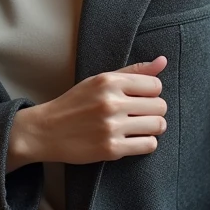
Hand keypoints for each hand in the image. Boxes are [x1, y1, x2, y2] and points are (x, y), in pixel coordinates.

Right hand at [7, 56, 167, 170]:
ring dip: (152, 127)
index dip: (151, 93)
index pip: (155, 85)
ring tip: (138, 127)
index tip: (140, 98)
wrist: (46, 130)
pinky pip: (149, 145)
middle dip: (154, 111)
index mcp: (108, 81)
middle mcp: (111, 102)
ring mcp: (111, 126)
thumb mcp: (99, 81)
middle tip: (139, 114)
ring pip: (158, 125)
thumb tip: (163, 61)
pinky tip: (132, 139)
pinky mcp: (111, 148)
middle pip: (160, 106)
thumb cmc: (74, 103)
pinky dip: (145, 143)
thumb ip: (132, 72)